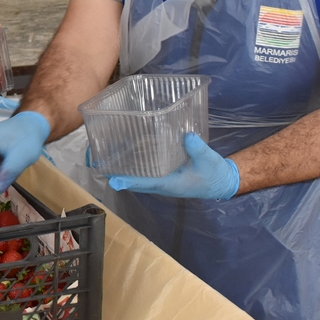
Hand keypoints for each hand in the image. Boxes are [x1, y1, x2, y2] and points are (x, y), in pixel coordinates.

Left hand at [108, 133, 239, 199]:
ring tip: (105, 153)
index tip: (113, 180)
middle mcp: (161, 182)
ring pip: (137, 173)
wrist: (221, 180)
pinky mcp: (164, 170)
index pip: (145, 184)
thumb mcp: (208, 160)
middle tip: (98, 160)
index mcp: (170, 184)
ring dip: (123, 165)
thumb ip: (197, 148)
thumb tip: (186, 135)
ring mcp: (161, 177)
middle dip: (118, 171)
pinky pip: (145, 166)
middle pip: (134, 179)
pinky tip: (126, 146)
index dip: (128, 182)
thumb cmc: (214, 174)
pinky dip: (135, 159)